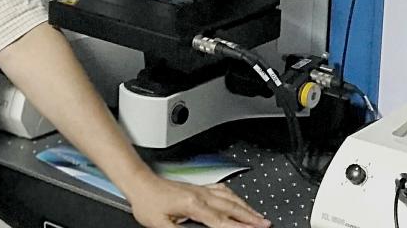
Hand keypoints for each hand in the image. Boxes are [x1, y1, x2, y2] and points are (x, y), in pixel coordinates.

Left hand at [125, 174, 270, 227]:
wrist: (140, 182)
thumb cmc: (147, 202)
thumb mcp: (161, 225)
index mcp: (193, 205)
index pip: (221, 221)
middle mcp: (200, 195)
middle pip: (231, 207)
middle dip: (250, 216)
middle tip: (266, 223)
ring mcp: (200, 189)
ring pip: (229, 197)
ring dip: (246, 206)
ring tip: (259, 215)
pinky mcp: (197, 187)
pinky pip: (222, 190)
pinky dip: (235, 196)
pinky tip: (239, 199)